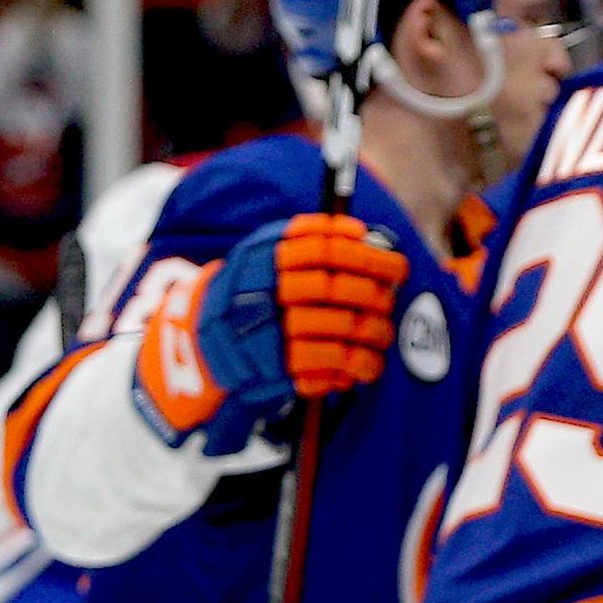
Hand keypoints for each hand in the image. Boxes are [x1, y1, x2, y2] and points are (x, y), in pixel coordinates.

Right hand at [132, 213, 406, 453]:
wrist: (203, 339)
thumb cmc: (254, 290)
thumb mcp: (266, 252)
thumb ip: (308, 238)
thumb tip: (361, 232)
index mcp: (263, 257)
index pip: (324, 249)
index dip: (367, 256)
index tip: (398, 266)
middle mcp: (262, 293)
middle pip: (330, 288)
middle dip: (372, 294)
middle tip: (391, 299)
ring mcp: (265, 332)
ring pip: (332, 328)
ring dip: (370, 331)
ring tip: (384, 333)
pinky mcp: (271, 369)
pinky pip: (323, 366)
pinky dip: (353, 364)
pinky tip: (366, 363)